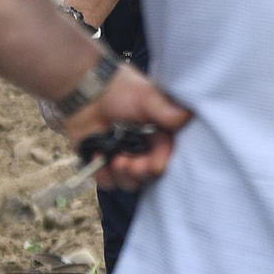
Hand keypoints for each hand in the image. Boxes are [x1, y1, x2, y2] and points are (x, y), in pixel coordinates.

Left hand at [61, 67, 192, 190]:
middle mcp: (144, 152)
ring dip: (123, 176)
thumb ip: (167, 110)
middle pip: (149, 177)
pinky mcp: (101, 163)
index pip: (166, 161)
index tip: (152, 165)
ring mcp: (123, 159)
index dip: (159, 166)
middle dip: (141, 173)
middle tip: (130, 164)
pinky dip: (102, 175)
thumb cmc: (120, 90)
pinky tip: (97, 158)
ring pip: (129, 183)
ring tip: (115, 161)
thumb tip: (187, 117)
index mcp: (161, 139)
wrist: (86, 90)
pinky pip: (106, 182)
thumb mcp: (147, 97)